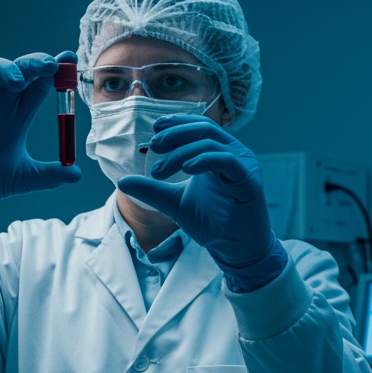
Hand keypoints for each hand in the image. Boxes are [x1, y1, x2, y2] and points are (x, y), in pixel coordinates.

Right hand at [0, 52, 82, 225]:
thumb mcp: (22, 179)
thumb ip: (48, 176)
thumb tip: (76, 174)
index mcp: (19, 114)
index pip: (41, 84)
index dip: (55, 70)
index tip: (69, 59)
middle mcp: (0, 102)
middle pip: (22, 70)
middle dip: (36, 62)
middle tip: (49, 66)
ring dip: (8, 68)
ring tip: (16, 83)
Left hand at [116, 115, 287, 290]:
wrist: (234, 249)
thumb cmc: (210, 223)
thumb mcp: (174, 203)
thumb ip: (151, 190)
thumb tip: (121, 181)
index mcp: (217, 153)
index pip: (198, 126)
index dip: (177, 123)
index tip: (154, 129)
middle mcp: (232, 154)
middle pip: (204, 129)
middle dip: (175, 134)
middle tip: (153, 146)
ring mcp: (243, 165)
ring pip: (211, 143)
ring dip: (181, 152)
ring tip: (160, 171)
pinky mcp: (250, 179)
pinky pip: (227, 160)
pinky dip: (204, 160)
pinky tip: (186, 169)